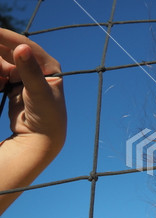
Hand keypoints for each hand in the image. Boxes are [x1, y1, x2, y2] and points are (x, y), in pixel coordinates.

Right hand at [0, 28, 65, 149]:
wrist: (41, 139)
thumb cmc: (47, 116)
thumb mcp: (38, 93)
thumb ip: (30, 71)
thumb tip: (22, 47)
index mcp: (48, 66)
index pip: (25, 46)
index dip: (6, 37)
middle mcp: (37, 68)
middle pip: (9, 52)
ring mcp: (24, 77)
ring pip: (1, 63)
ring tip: (1, 83)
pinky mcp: (12, 86)